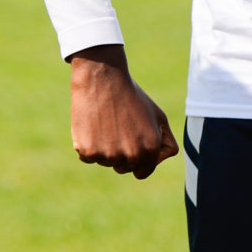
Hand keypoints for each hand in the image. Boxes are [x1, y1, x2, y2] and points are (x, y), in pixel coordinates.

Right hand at [68, 45, 178, 178]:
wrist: (103, 78)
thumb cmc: (131, 97)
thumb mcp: (158, 116)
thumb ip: (165, 141)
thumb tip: (159, 160)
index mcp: (151, 149)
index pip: (142, 172)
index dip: (136, 159)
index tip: (130, 142)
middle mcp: (132, 155)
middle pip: (122, 168)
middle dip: (120, 153)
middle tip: (117, 127)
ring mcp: (109, 155)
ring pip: (104, 162)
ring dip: (103, 148)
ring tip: (105, 123)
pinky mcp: (88, 151)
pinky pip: (86, 157)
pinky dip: (86, 145)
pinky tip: (91, 125)